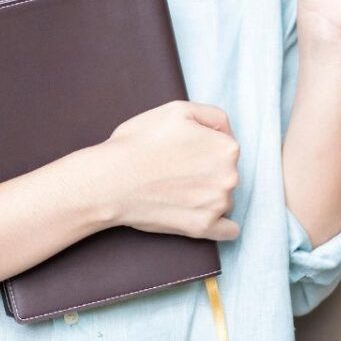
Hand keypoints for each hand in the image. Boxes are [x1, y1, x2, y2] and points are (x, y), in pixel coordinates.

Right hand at [88, 100, 241, 239]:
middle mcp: (230, 177)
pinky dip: (221, 225)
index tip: (183, 150)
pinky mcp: (203, 228)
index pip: (226, 146)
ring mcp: (218, 204)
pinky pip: (229, 231)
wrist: (110, 181)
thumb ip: (213, 116)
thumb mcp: (179, 110)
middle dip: (207, 170)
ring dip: (208, 195)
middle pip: (226, 172)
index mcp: (227, 148)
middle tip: (176, 170)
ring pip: (223, 198)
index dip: (203, 145)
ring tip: (176, 190)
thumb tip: (226, 133)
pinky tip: (205, 217)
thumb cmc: (139, 142)